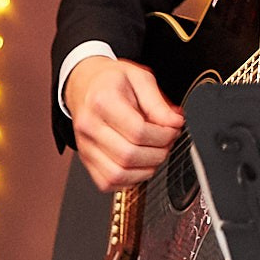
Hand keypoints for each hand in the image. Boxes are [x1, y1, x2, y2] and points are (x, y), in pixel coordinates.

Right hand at [66, 56, 183, 192]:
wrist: (84, 84)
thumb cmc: (112, 81)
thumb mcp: (140, 78)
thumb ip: (158, 102)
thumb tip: (175, 122)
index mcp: (102, 101)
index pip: (138, 131)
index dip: (164, 134)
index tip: (175, 128)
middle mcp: (89, 126)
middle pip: (128, 155)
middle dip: (159, 152)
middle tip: (168, 140)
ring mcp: (85, 145)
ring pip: (117, 174)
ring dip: (146, 169)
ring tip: (156, 152)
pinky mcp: (86, 159)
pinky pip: (107, 182)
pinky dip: (130, 179)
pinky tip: (141, 164)